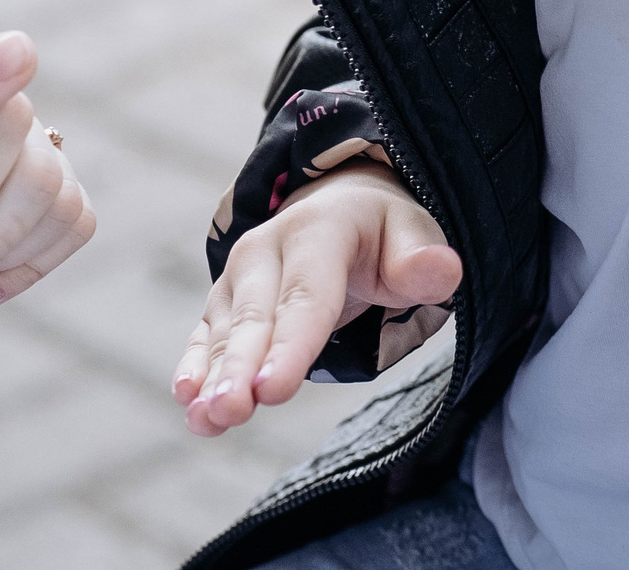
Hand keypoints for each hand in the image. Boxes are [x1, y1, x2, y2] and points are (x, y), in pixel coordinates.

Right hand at [174, 160, 459, 435]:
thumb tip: (441, 270)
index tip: (272, 390)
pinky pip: (206, 336)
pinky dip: (195, 367)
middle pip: (257, 316)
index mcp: (320, 229)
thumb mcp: (413, 234)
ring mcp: (241, 276)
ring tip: (205, 419)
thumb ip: (423, 258)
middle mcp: (269, 248)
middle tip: (229, 411)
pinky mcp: (226, 303)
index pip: (308, 294)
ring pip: (226, 332)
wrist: (343, 210)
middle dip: (240, 367)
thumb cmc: (384, 235)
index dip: (291, 344)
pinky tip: (187, 399)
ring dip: (213, 377)